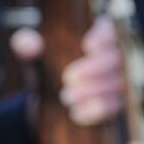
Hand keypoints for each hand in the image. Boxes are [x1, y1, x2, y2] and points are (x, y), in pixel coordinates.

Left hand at [9, 23, 125, 124]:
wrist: (45, 105)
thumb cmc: (45, 72)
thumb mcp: (34, 60)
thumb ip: (28, 49)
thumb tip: (25, 43)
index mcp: (94, 38)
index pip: (110, 30)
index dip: (105, 36)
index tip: (87, 46)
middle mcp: (112, 58)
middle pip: (116, 59)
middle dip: (95, 68)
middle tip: (69, 78)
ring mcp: (118, 82)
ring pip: (118, 84)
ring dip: (95, 91)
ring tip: (66, 97)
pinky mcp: (116, 104)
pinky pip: (115, 107)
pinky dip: (97, 111)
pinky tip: (77, 114)